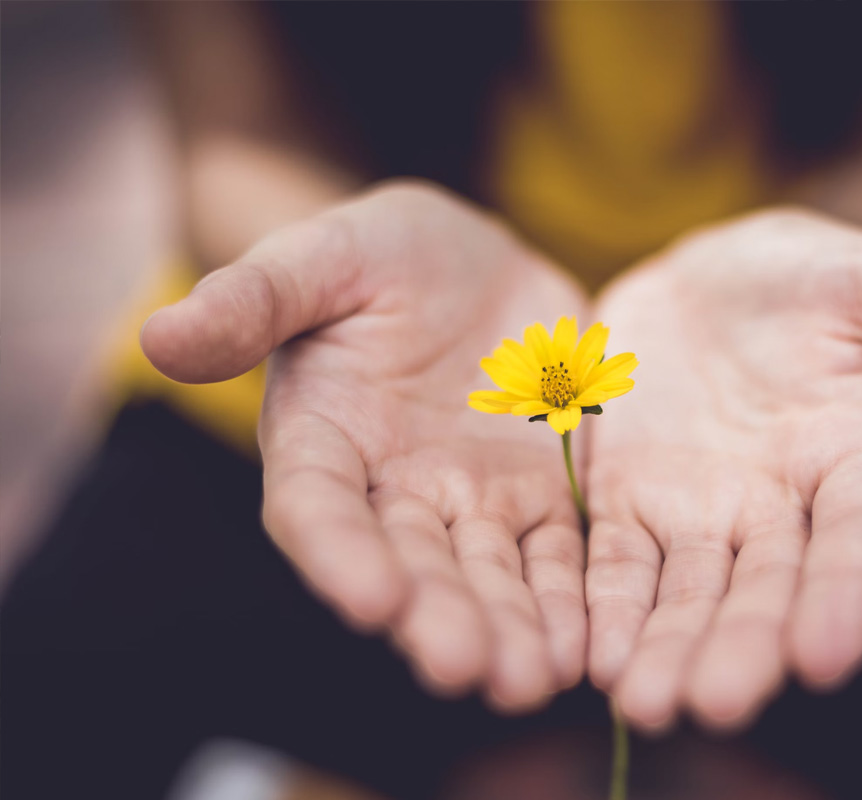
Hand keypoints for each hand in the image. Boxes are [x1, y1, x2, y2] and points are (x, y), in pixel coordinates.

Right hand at [142, 182, 588, 710]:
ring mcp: (471, 499)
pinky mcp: (540, 495)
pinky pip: (556, 554)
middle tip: (467, 668)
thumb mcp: (321, 257)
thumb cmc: (378, 255)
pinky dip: (570, 599)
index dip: (340, 554)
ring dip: (509, 629)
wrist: (470, 263)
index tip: (371, 599)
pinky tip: (588, 644)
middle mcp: (392, 490)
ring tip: (532, 679)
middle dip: (438, 617)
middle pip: (411, 564)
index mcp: (323, 440)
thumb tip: (160, 335)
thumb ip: (254, 298)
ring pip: (488, 575)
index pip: (319, 508)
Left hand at [585, 209, 861, 731]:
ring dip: (667, 647)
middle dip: (742, 645)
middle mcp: (780, 507)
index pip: (860, 538)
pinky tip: (590, 655)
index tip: (827, 655)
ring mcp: (701, 512)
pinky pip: (615, 563)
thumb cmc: (808, 277)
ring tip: (645, 702)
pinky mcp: (629, 502)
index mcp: (854, 461)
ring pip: (687, 593)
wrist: (707, 279)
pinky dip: (605, 606)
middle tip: (715, 703)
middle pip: (765, 588)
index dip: (847, 594)